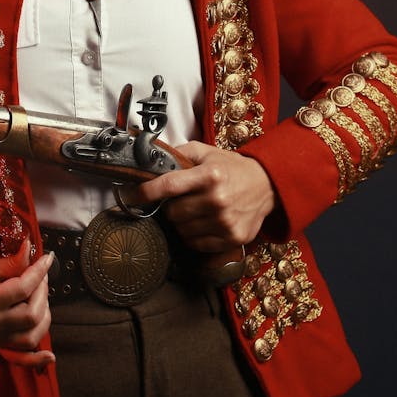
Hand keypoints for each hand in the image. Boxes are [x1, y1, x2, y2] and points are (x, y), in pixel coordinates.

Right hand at [0, 240, 54, 370]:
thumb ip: (12, 262)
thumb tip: (32, 251)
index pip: (24, 289)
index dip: (40, 271)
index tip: (47, 259)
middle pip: (31, 314)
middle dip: (43, 291)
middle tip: (42, 275)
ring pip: (31, 336)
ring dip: (44, 316)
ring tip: (41, 296)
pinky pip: (18, 358)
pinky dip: (35, 360)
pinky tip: (49, 356)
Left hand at [128, 141, 275, 259]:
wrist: (267, 185)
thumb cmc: (232, 168)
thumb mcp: (207, 152)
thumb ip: (180, 154)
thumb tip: (151, 158)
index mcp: (209, 175)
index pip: (168, 186)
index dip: (145, 192)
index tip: (129, 196)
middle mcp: (217, 199)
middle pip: (173, 212)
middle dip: (170, 207)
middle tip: (180, 200)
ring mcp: (225, 221)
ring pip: (182, 230)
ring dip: (182, 222)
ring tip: (195, 210)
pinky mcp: (232, 238)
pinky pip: (196, 243)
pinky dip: (194, 235)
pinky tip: (204, 222)